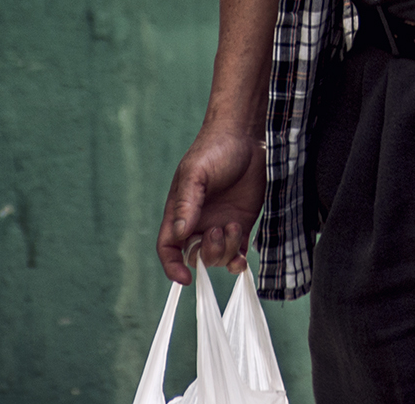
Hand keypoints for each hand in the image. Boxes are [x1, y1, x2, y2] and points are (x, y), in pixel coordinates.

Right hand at [157, 126, 265, 283]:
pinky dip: (239, 260)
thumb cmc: (214, 150)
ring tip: (234, 225)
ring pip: (218, 257)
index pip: (168, 248)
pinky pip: (237, 251)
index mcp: (180, 213)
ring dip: (226, 251)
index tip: (184, 278)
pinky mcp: (242, 222)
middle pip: (196, 257)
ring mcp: (221, 224)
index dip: (172, 266)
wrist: (246, 136)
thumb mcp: (195, 173)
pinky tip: (244, 257)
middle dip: (208, 254)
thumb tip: (181, 233)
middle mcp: (199, 223)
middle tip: (220, 230)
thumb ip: (187, 203)